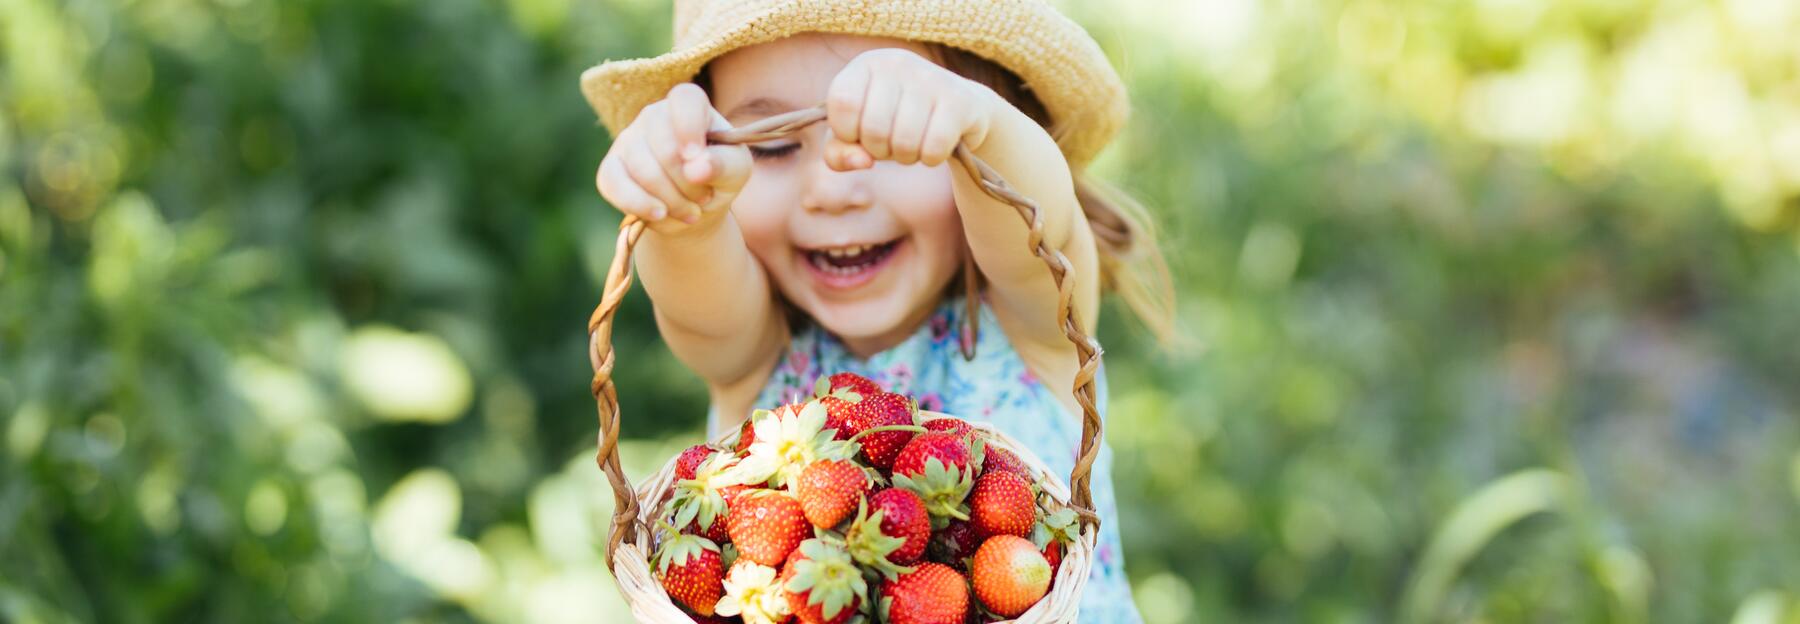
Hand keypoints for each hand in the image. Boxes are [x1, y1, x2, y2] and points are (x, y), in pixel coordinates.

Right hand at [596, 83, 752, 232]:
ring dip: (671, 199)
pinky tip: (659, 214)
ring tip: (690, 212)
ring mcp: (628, 140)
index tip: (697, 159)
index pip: (685, 100)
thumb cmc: (718, 178)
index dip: (690, 128)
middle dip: (688, 183)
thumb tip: (697, 167)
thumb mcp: (735, 170)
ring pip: (641, 169)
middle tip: (704, 199)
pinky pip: (615, 184)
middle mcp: (654, 116)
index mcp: (689, 106)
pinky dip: (639, 204)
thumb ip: (724, 164)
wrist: (694, 207)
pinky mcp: (610, 169)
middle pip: (664, 146)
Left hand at [823, 48, 998, 170]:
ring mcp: (931, 78)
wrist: (960, 112)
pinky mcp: (959, 100)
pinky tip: (935, 147)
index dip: (846, 131)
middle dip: (880, 151)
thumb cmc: (896, 124)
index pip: (842, 101)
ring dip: (906, 157)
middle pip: (873, 128)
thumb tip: (862, 162)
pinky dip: (931, 159)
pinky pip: (933, 148)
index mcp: (867, 64)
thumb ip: (838, 153)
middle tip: (892, 144)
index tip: (859, 134)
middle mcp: (898, 63)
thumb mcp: (858, 136)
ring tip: (913, 144)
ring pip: (904, 142)